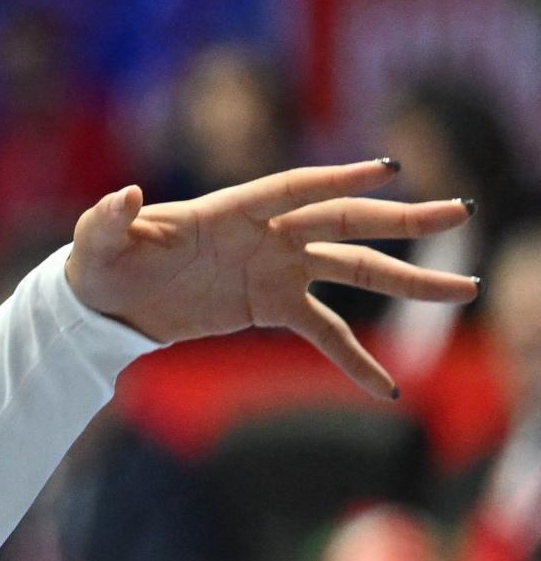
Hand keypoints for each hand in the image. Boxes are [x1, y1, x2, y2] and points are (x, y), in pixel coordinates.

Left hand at [64, 160, 478, 397]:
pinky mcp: (270, 306)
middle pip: (342, 223)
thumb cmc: (103, 259)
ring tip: (464, 290)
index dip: (337, 179)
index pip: (293, 188)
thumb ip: (108, 218)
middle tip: (459, 212)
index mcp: (231, 210)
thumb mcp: (97, 240)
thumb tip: (122, 195)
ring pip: (352, 273)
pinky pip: (323, 333)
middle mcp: (266, 235)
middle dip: (400, 220)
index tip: (388, 171)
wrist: (105, 300)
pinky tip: (387, 389)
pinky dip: (354, 360)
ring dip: (407, 281)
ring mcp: (275, 270)